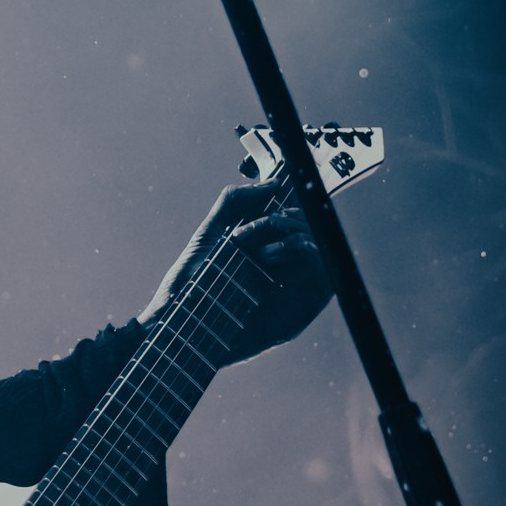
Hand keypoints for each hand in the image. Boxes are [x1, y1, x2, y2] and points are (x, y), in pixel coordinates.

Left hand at [140, 179, 331, 364]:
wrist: (178, 321)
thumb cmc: (188, 283)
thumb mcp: (210, 232)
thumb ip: (235, 202)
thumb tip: (272, 183)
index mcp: (263, 255)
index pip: (293, 224)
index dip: (291, 204)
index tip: (280, 189)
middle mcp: (282, 275)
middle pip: (310, 236)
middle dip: (292, 217)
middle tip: (271, 218)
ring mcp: (292, 295)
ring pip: (323, 253)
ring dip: (302, 231)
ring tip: (274, 229)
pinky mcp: (298, 314)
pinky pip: (327, 280)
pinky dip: (316, 254)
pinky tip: (296, 244)